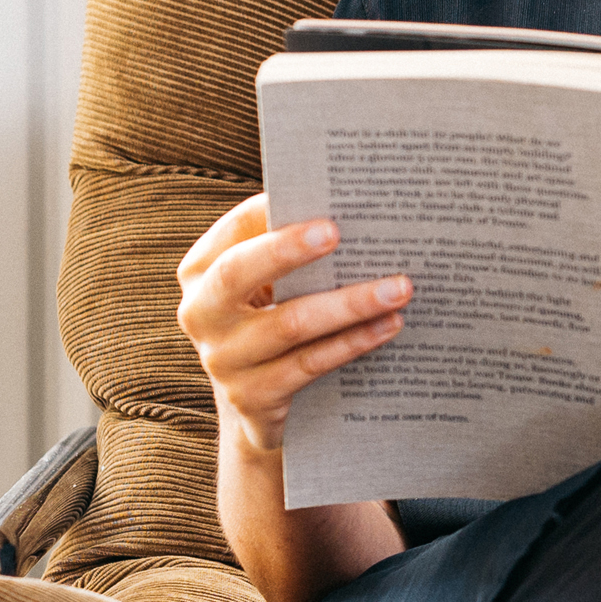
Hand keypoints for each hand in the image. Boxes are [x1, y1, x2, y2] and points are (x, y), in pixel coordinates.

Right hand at [178, 193, 411, 458]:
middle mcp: (201, 313)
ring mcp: (222, 359)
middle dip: (287, 249)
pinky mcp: (251, 397)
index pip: (233, 230)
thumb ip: (294, 251)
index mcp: (201, 271)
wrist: (255, 406)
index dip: (268, 211)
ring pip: (289, 324)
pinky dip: (353, 342)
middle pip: (237, 274)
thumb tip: (359, 208)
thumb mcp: (268, 285)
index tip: (313, 194)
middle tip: (338, 231)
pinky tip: (389, 325)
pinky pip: (309, 364)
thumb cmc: (272, 320)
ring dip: (349, 303)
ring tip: (399, 287)